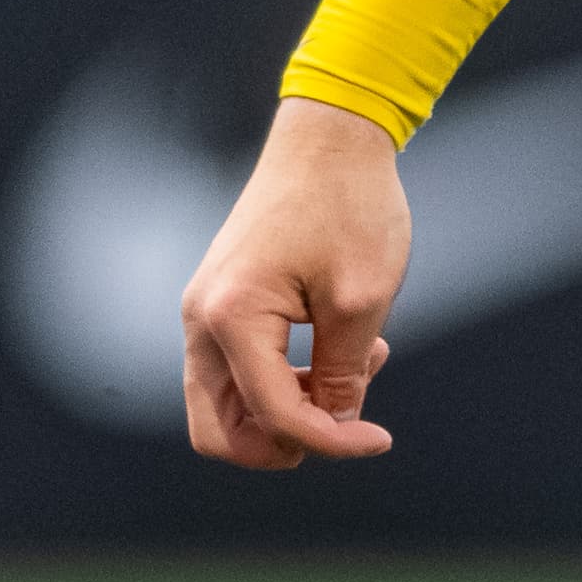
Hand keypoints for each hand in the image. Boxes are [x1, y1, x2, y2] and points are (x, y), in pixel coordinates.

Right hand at [179, 95, 410, 467]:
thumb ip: (346, 373)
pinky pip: (239, 370)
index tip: (381, 440)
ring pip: (227, 406)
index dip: (330, 441)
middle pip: (220, 432)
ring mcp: (204, 312)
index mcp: (231, 318)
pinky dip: (285, 379)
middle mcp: (200, 320)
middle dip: (283, 443)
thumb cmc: (350, 205)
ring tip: (360, 363)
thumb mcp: (363, 297)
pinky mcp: (221, 304)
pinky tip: (344, 349)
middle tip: (347, 420)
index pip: (272, 415)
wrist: (330, 138)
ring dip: (289, 409)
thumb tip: (335, 427)